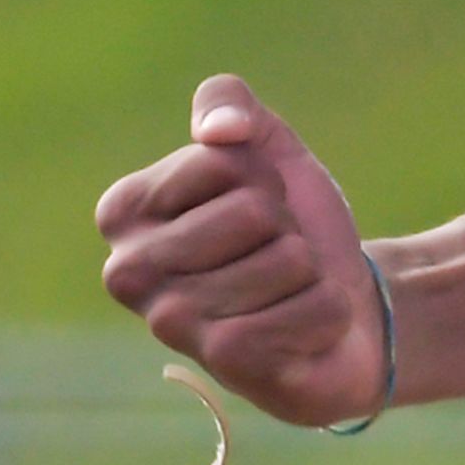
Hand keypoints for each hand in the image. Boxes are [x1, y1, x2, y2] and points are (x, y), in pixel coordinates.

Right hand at [95, 76, 385, 426]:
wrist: (342, 308)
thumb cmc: (290, 224)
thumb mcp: (262, 145)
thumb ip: (227, 103)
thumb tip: (221, 131)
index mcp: (122, 211)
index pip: (219, 161)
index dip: (259, 175)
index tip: (251, 207)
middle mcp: (129, 272)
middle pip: (254, 211)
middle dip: (287, 227)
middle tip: (273, 255)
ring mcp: (173, 323)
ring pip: (289, 259)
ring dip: (309, 273)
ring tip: (287, 292)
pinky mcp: (226, 362)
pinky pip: (311, 307)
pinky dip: (327, 311)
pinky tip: (303, 331)